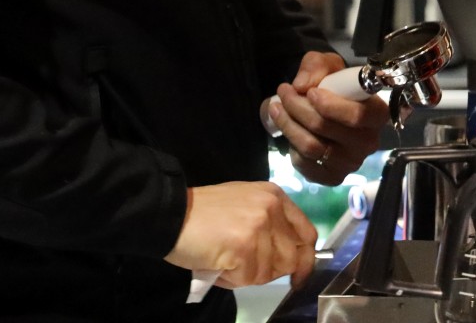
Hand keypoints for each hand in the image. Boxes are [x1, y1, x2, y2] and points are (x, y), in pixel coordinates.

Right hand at [162, 182, 316, 289]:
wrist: (169, 213)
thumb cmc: (203, 214)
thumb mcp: (244, 206)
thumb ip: (268, 224)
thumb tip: (286, 256)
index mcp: (274, 196)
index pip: (306, 233)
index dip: (305, 259)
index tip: (298, 276)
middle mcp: (272, 208)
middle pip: (291, 258)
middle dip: (268, 271)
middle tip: (242, 265)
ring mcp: (259, 226)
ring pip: (269, 273)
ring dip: (246, 276)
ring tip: (224, 261)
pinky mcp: (244, 246)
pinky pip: (248, 279)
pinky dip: (231, 280)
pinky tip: (217, 264)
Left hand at [267, 51, 388, 185]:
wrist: (329, 107)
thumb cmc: (334, 84)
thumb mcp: (327, 64)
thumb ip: (315, 66)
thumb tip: (301, 86)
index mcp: (377, 114)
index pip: (356, 116)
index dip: (330, 105)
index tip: (310, 92)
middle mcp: (368, 142)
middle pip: (326, 129)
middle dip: (298, 108)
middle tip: (283, 92)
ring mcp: (351, 163)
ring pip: (311, 147)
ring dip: (288, 124)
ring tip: (276, 107)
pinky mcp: (334, 176)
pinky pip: (305, 165)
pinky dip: (291, 147)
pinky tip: (289, 130)